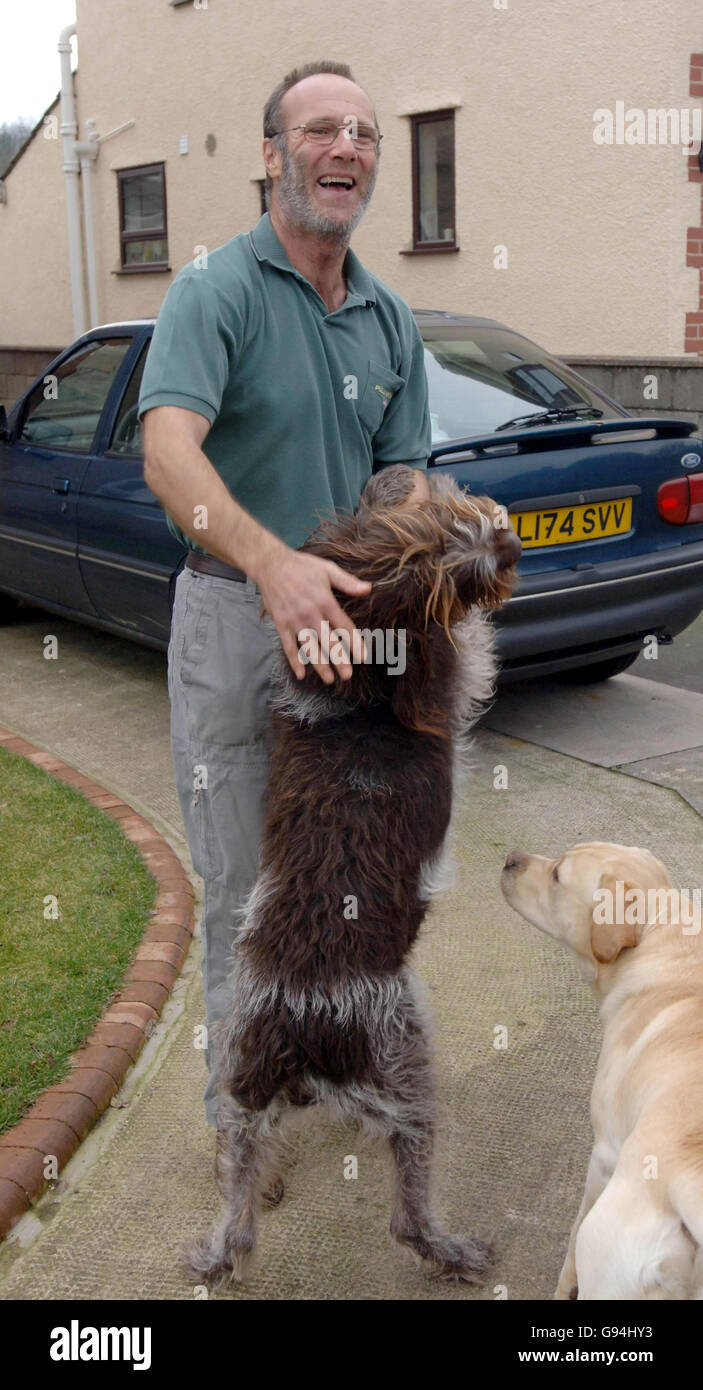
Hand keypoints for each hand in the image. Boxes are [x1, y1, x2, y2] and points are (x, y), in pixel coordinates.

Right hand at [255, 546, 371, 684]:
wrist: (270, 565)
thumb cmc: (302, 566)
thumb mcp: (328, 569)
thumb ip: (348, 582)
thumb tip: (368, 589)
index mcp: (325, 601)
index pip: (344, 626)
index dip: (355, 642)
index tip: (363, 657)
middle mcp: (311, 614)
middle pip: (328, 641)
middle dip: (339, 660)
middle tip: (348, 675)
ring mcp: (295, 621)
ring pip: (309, 647)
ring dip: (319, 665)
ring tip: (329, 679)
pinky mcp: (281, 624)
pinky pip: (288, 646)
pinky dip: (294, 661)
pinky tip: (301, 674)